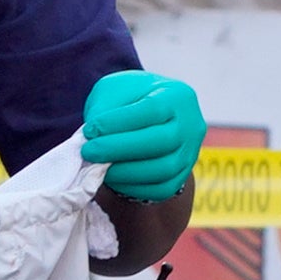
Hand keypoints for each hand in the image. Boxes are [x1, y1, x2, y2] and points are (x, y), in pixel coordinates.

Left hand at [79, 68, 204, 206]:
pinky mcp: (182, 177)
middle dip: (120, 149)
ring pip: (163, 169)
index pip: (152, 109)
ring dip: (125, 172)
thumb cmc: (128, 100)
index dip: (119, 122)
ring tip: (98, 166)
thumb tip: (95, 133)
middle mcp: (191, 125)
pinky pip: (162, 189)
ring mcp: (190, 153)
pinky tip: (112, 178)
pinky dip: (133, 187)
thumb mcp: (115, 89)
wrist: (147, 121)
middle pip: (162, 141)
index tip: (90, 130)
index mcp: (177, 96)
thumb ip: (105, 105)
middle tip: (89, 152)